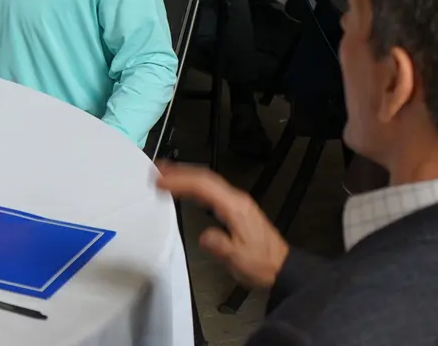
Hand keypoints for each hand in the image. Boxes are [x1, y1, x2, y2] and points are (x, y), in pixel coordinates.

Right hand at [156, 161, 288, 289]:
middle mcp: (236, 199)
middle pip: (205, 177)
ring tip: (164, 174)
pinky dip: (194, 184)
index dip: (180, 181)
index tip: (159, 182)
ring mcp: (236, 201)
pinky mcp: (235, 207)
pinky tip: (185, 187)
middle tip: (155, 170)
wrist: (282, 268)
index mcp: (235, 207)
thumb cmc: (260, 264)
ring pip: (208, 181)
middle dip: (179, 171)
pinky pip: (211, 189)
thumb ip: (220, 245)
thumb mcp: (239, 259)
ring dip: (186, 175)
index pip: (203, 186)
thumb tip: (204, 236)